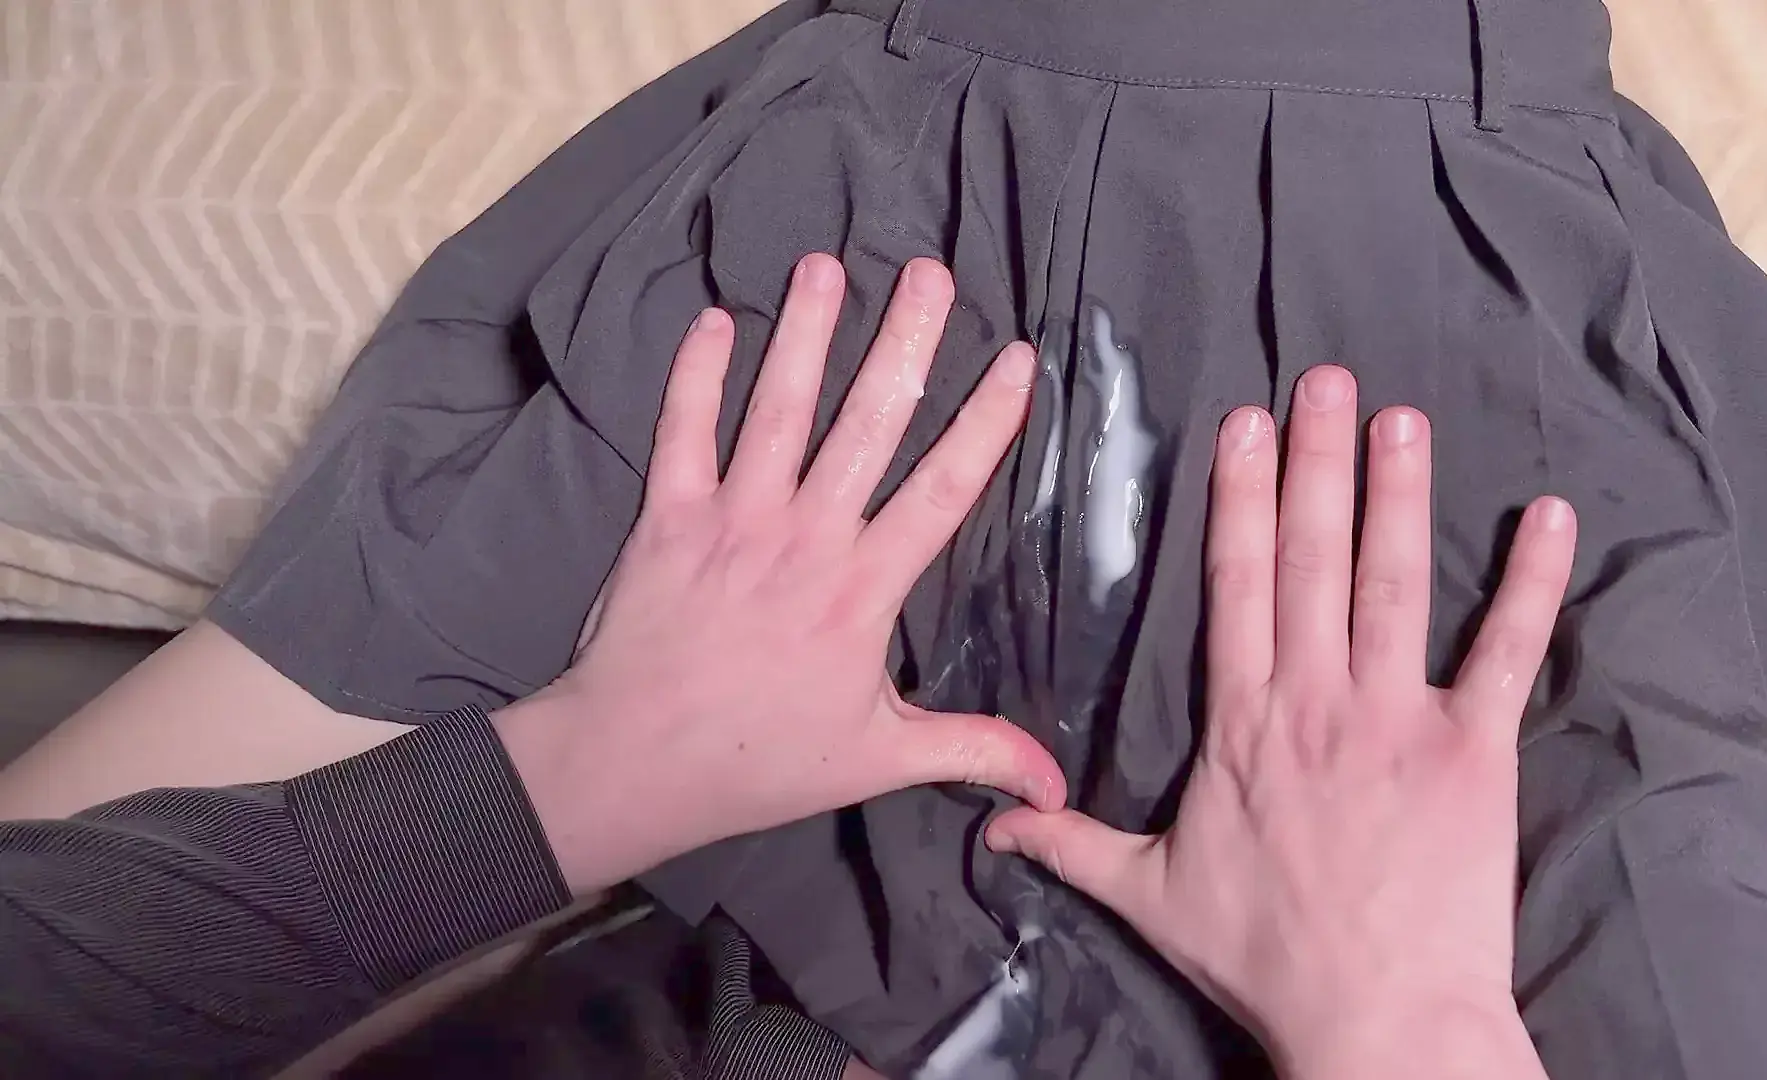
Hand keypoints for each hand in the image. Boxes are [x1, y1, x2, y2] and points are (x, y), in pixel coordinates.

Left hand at [498, 254, 1066, 895]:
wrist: (631, 763)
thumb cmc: (761, 762)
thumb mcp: (877, 761)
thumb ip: (971, 751)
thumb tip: (1058, 788)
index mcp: (865, 588)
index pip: (943, 489)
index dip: (985, 421)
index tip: (1018, 359)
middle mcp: (806, 536)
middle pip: (868, 422)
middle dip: (905, 342)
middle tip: (932, 272)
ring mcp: (734, 518)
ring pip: (779, 409)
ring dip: (804, 334)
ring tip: (826, 263)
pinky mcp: (669, 516)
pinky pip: (683, 432)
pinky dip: (696, 375)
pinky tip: (715, 321)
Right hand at [985, 367, 1576, 1078]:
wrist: (1376, 1018)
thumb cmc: (1262, 957)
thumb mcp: (1147, 897)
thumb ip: (1071, 846)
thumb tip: (988, 826)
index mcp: (1242, 722)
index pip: (1237, 586)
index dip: (1242, 498)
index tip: (1247, 426)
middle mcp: (1315, 700)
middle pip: (1312, 559)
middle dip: (1317, 463)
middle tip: (1327, 379)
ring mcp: (1398, 719)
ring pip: (1394, 584)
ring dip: (1398, 495)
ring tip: (1401, 418)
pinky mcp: (1474, 751)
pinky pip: (1506, 654)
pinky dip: (1531, 585)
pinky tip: (1549, 518)